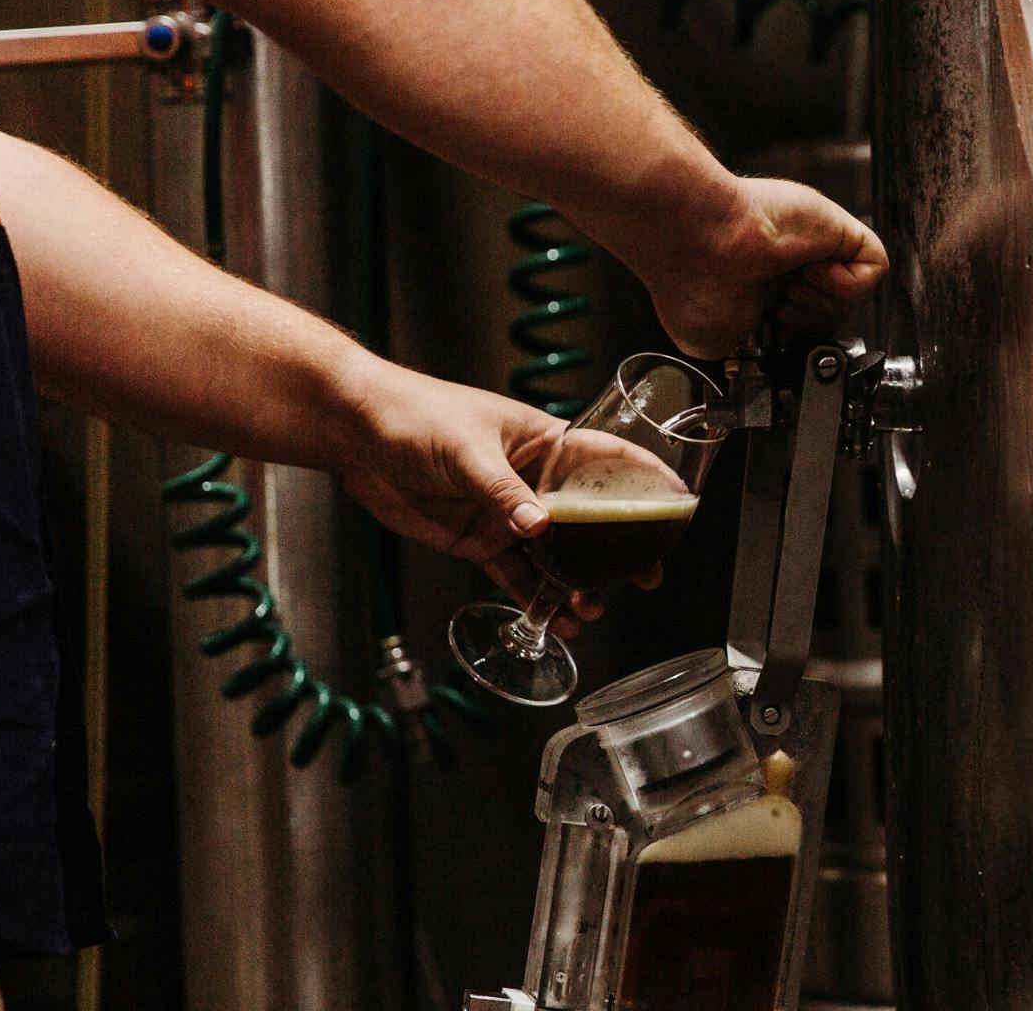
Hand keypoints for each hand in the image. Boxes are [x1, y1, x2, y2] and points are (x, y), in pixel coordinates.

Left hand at [333, 364, 658, 635]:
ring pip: (555, 554)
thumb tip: (540, 528)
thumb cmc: (414, 414)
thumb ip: (503, 493)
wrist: (354, 432)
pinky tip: (553, 617)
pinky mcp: (478, 539)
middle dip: (617, 550)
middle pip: (589, 518)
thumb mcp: (466, 450)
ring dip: (575, 582)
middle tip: (644, 578)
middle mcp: (532, 479)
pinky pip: (516, 573)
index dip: (645, 479)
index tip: (678, 504)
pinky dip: (534, 597)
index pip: (607, 457)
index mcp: (541, 441)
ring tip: (590, 610)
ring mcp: (506, 512)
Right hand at [638, 176, 888, 358]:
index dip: (796, 340)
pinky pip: (873, 269)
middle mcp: (786, 263)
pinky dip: (846, 284)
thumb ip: (752, 348)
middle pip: (830, 317)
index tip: (777, 339)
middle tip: (779, 309)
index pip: (802, 325)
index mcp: (758, 284)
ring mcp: (814, 245)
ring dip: (821, 304)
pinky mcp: (838, 229)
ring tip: (788, 285)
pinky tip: (809, 271)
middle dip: (808, 325)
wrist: (699, 243)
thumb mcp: (713, 340)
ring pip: (852, 299)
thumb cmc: (691, 281)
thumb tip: (768, 353)